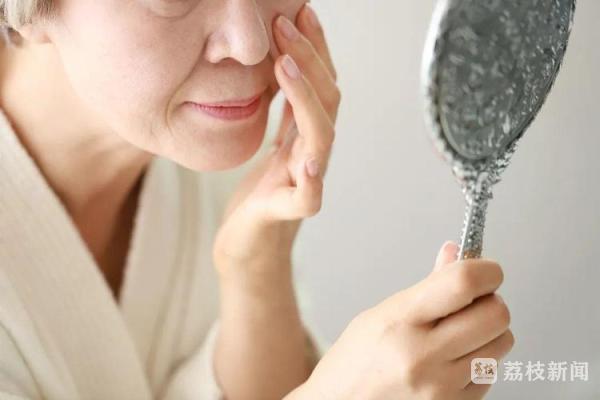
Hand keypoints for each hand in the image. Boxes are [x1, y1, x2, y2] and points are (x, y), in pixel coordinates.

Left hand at [213, 3, 339, 272]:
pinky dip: (310, 176)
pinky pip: (307, 196)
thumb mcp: (272, 142)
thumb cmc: (259, 195)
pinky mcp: (290, 213)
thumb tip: (287, 64)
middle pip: (326, 102)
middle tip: (283, 25)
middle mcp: (312, 154)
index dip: (314, 49)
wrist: (247, 246)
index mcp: (306, 136)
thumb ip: (285, 111)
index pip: (320, 85)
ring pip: (320, 139)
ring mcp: (306, 183)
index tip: (298, 13)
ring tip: (285, 66)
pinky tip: (305, 156)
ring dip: (306, 100)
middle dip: (308, 60)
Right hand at [289, 242, 514, 399]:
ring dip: (488, 332)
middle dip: (490, 302)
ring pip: (501, 343)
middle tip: (472, 303)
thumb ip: (427, 287)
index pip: (463, 284)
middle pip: (495, 314)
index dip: (486, 271)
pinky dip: (480, 361)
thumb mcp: (382, 312)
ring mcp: (442, 387)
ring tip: (458, 334)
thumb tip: (459, 255)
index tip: (487, 270)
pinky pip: (491, 372)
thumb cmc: (357, 359)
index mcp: (401, 322)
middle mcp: (424, 356)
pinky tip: (452, 360)